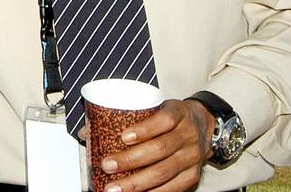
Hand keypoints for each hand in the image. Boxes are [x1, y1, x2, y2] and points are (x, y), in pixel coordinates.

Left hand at [95, 98, 214, 191]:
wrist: (204, 125)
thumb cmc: (172, 116)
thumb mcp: (155, 107)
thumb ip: (125, 117)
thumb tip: (87, 132)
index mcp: (178, 114)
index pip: (163, 120)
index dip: (143, 130)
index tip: (123, 137)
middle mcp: (188, 135)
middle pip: (160, 149)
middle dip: (131, 160)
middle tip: (108, 165)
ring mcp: (192, 157)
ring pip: (164, 171)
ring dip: (137, 182)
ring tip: (115, 187)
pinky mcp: (192, 175)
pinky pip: (173, 188)